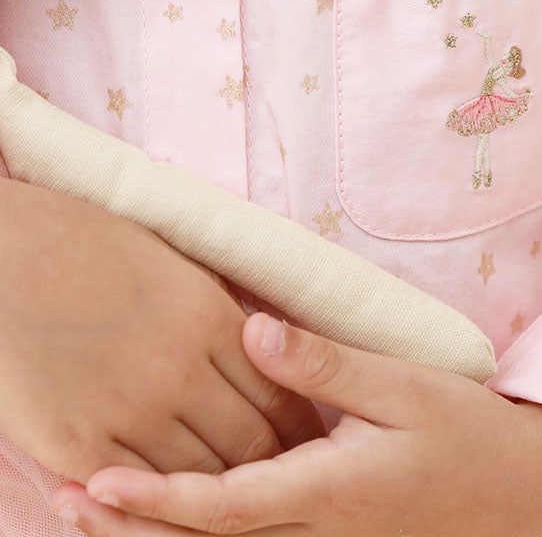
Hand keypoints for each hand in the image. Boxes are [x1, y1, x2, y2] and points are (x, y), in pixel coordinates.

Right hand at [0, 178, 326, 483]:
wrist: (7, 250)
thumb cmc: (90, 241)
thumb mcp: (176, 263)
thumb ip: (221, 310)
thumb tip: (264, 341)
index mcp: (211, 319)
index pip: (280, 393)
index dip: (301, 424)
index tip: (311, 437)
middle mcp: (180, 370)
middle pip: (250, 444)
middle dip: (274, 466)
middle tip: (286, 479)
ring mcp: (128, 410)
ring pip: (201, 478)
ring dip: (222, 492)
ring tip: (236, 497)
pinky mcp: (76, 442)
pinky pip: (137, 490)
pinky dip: (157, 501)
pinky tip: (166, 500)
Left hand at [53, 312, 541, 536]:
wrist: (516, 486)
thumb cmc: (463, 431)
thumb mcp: (402, 387)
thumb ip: (325, 365)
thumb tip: (252, 332)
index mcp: (330, 495)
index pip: (225, 506)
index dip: (155, 499)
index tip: (94, 483)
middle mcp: (318, 533)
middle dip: (136, 527)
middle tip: (68, 503)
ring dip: (165, 530)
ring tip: (102, 508)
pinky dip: (210, 527)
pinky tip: (184, 505)